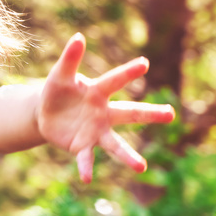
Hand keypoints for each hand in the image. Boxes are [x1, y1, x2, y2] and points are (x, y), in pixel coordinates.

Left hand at [35, 33, 175, 183]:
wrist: (44, 114)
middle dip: (149, 113)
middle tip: (171, 114)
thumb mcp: (59, 75)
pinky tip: (87, 179)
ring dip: (128, 156)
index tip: (144, 63)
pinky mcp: (82, 146)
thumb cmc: (57, 91)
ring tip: (141, 167)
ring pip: (115, 144)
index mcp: (98, 92)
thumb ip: (70, 59)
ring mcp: (95, 131)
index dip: (128, 72)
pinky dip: (87, 167)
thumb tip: (78, 37)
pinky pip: (86, 158)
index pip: (114, 80)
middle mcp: (103, 113)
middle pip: (129, 113)